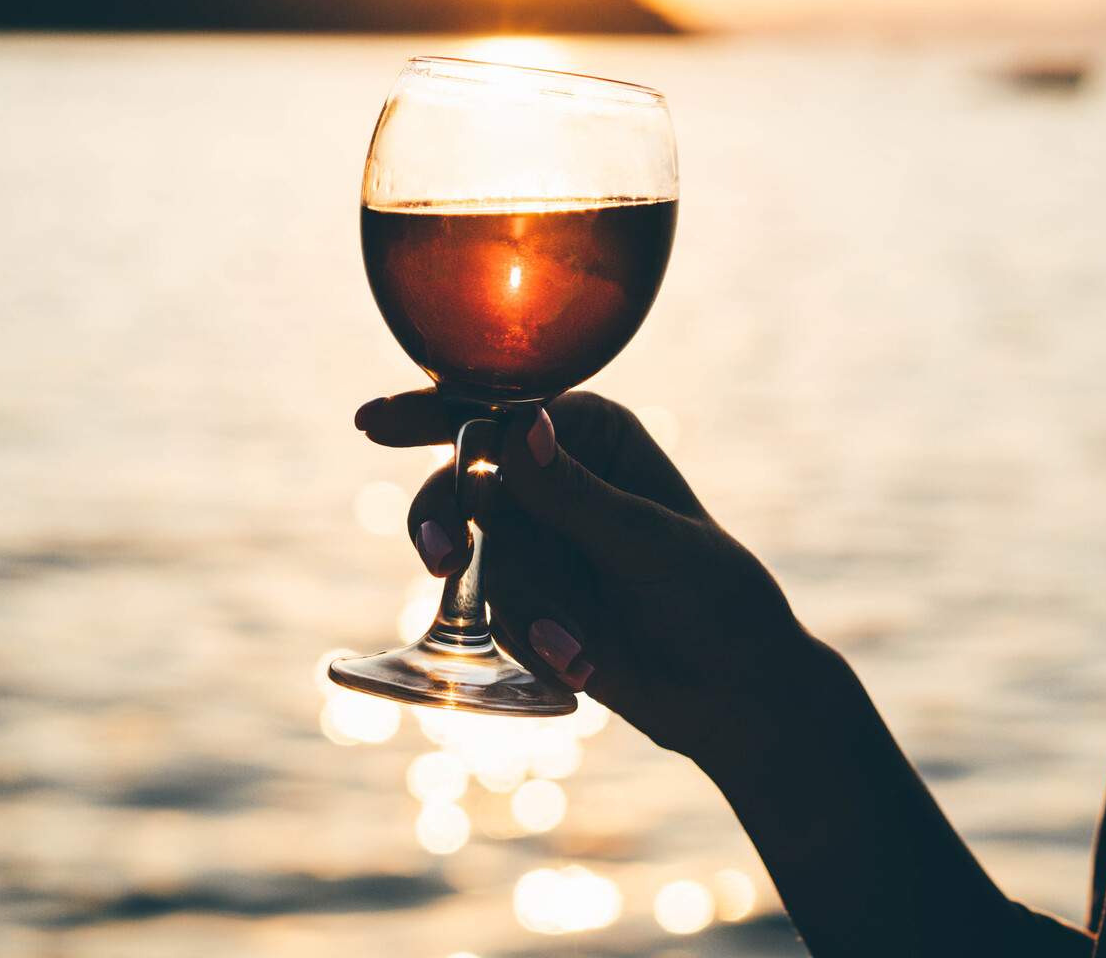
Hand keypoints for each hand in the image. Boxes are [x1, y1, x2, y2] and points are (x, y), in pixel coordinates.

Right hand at [354, 389, 815, 764]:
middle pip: (461, 482)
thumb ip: (577, 496)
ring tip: (579, 646)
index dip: (428, 413)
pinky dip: (528, 637)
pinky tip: (578, 661)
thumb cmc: (717, 602)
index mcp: (591, 432)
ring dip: (522, 606)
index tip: (372, 423)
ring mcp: (534, 536)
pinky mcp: (525, 593)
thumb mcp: (649, 546)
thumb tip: (519, 431)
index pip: (497, 409)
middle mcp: (553, 473)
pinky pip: (485, 608)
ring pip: (472, 556)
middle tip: (442, 561)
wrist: (732, 697)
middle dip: (451, 526)